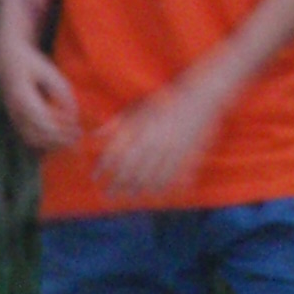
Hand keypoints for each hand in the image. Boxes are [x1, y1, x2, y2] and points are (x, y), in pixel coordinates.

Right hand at [0, 33, 80, 151]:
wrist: (7, 60)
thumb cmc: (31, 64)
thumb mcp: (50, 72)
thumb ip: (62, 93)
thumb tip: (73, 115)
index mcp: (22, 98)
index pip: (42, 121)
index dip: (60, 129)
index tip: (77, 128)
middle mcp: (15, 111)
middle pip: (36, 135)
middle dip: (58, 140)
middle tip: (78, 137)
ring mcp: (13, 117)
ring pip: (32, 140)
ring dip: (52, 144)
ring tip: (71, 142)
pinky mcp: (16, 120)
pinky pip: (29, 138)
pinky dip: (44, 143)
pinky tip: (59, 140)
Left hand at [94, 71, 226, 196]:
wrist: (200, 98)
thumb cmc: (165, 103)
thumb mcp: (138, 109)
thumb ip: (116, 124)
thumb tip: (94, 135)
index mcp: (139, 130)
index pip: (115, 153)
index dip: (102, 168)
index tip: (95, 177)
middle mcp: (152, 143)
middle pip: (130, 170)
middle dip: (116, 185)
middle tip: (108, 194)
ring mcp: (169, 151)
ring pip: (150, 177)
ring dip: (138, 189)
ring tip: (130, 196)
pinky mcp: (186, 156)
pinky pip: (172, 177)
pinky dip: (163, 187)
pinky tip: (156, 193)